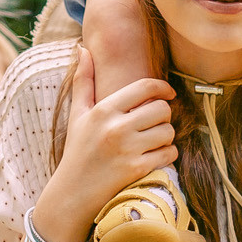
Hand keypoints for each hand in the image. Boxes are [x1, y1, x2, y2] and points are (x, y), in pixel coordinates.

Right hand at [35, 47, 177, 241]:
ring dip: (166, 136)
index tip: (168, 93)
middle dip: (164, 115)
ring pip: (168, 131)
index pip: (145, 87)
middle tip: (156, 122)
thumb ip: (83, 81)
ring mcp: (128, 150)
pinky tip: (156, 155)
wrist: (73, 193)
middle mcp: (116, 128)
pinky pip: (169, 153)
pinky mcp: (137, 170)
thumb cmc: (77, 150)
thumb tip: (82, 49)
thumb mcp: (78, 114)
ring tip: (154, 140)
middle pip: (162, 109)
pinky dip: (168, 154)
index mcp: (104, 110)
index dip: (163, 87)